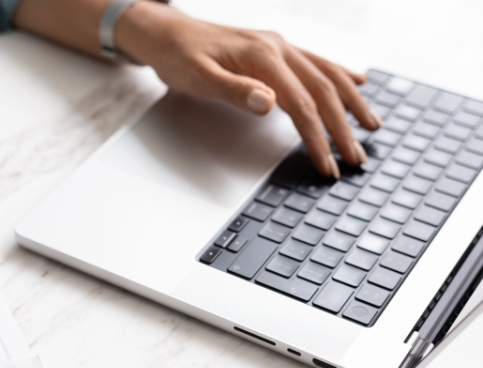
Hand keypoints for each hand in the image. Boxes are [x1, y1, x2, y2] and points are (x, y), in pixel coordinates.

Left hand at [117, 3, 382, 177]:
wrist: (165, 32)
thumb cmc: (177, 57)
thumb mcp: (197, 78)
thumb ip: (233, 91)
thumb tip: (269, 103)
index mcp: (262, 55)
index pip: (300, 103)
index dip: (317, 136)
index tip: (327, 163)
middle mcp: (278, 46)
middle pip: (322, 90)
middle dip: (342, 127)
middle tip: (356, 159)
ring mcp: (279, 45)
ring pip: (327, 74)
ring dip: (351, 102)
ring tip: (373, 126)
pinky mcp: (275, 48)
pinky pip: (317, 61)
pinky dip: (341, 74)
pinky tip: (358, 83)